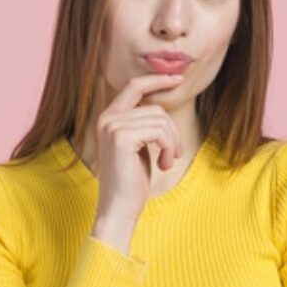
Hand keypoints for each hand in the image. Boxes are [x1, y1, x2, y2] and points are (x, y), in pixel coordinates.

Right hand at [92, 73, 186, 224]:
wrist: (119, 207)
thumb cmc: (131, 180)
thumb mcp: (139, 146)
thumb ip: (143, 123)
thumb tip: (160, 105)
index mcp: (108, 118)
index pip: (134, 86)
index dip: (157, 79)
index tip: (178, 79)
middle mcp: (107, 119)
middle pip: (155, 108)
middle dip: (172, 131)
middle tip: (174, 154)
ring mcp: (113, 127)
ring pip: (161, 120)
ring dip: (172, 143)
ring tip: (167, 162)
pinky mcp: (122, 137)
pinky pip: (160, 131)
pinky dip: (169, 148)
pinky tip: (164, 165)